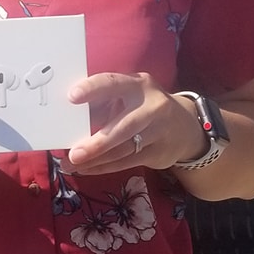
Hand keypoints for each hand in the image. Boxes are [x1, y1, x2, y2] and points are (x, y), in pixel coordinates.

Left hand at [65, 71, 203, 177]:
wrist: (185, 126)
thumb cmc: (144, 107)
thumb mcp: (129, 96)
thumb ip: (104, 103)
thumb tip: (68, 119)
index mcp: (138, 84)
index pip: (113, 84)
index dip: (92, 89)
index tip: (72, 96)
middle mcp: (152, 106)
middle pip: (123, 126)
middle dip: (97, 143)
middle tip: (73, 153)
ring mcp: (159, 130)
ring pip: (124, 149)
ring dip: (95, 159)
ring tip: (71, 164)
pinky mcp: (160, 152)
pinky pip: (127, 162)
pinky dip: (104, 167)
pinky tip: (87, 169)